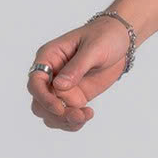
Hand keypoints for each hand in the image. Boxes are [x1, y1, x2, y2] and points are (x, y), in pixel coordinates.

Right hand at [27, 17, 130, 131]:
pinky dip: (74, 121)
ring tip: (85, 116)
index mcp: (49, 57)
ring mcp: (62, 88)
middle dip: (55, 113)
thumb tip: (59, 86)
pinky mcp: (75, 96)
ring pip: (51, 113)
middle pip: (39, 102)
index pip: (35, 82)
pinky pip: (67, 115)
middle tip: (77, 115)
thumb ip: (76, 67)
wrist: (121, 40)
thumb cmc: (104, 36)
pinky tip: (88, 114)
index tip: (59, 108)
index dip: (43, 97)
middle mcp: (51, 74)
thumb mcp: (93, 49)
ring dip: (64, 121)